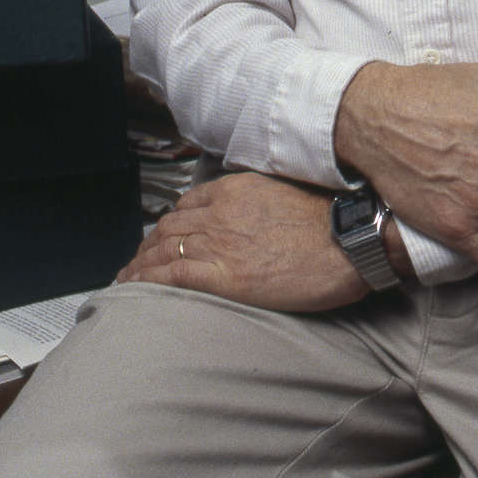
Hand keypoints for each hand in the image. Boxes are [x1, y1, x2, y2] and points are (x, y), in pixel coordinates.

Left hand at [115, 172, 370, 312]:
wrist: (351, 238)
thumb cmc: (333, 220)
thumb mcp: (290, 194)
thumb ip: (263, 200)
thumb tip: (258, 212)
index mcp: (237, 190)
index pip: (189, 205)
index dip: (170, 223)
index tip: (162, 237)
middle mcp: (221, 212)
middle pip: (170, 227)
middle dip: (148, 245)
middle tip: (136, 262)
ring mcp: (221, 242)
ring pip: (164, 249)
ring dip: (139, 264)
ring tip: (126, 278)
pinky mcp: (226, 274)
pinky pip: (172, 275)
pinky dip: (146, 280)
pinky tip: (132, 288)